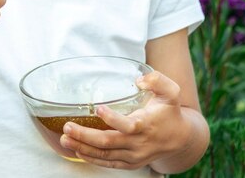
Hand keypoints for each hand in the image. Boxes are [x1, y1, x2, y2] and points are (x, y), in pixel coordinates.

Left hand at [59, 71, 192, 169]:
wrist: (179, 139)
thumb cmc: (169, 112)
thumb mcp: (171, 92)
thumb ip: (158, 80)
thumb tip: (139, 80)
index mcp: (146, 125)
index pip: (128, 126)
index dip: (112, 119)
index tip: (98, 109)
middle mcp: (138, 143)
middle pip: (108, 142)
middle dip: (85, 136)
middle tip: (67, 127)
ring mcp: (133, 156)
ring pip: (104, 155)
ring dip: (82, 147)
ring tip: (65, 139)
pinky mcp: (129, 163)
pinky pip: (107, 163)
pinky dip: (91, 158)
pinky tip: (77, 150)